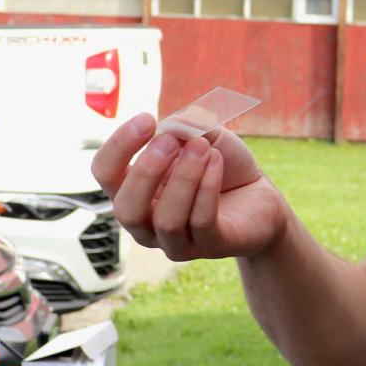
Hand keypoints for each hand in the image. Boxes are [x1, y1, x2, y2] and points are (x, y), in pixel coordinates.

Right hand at [91, 113, 289, 260]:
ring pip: (166, 219)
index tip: (147, 119)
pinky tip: (217, 161)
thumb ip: (183, 127)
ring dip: (184, 177)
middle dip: (147, 171)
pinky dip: (207, 187)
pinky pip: (201, 221)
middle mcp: (146, 223)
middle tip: (172, 141)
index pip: (105, 173)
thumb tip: (172, 126)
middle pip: (125, 208)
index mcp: (133, 192)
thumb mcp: (201, 136)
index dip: (119, 145)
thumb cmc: (218, 165)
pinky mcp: (209, 246)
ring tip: (203, 146)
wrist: (260, 196)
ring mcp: (176, 241)